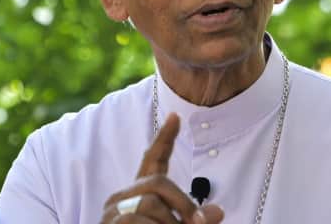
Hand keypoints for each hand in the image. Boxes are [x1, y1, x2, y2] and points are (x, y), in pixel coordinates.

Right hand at [101, 113, 224, 222]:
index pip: (152, 161)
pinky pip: (135, 221)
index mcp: (141, 195)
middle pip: (157, 182)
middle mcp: (122, 199)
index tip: (176, 116)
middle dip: (183, 203)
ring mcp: (111, 213)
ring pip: (150, 206)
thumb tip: (219, 212)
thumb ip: (196, 221)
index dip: (164, 139)